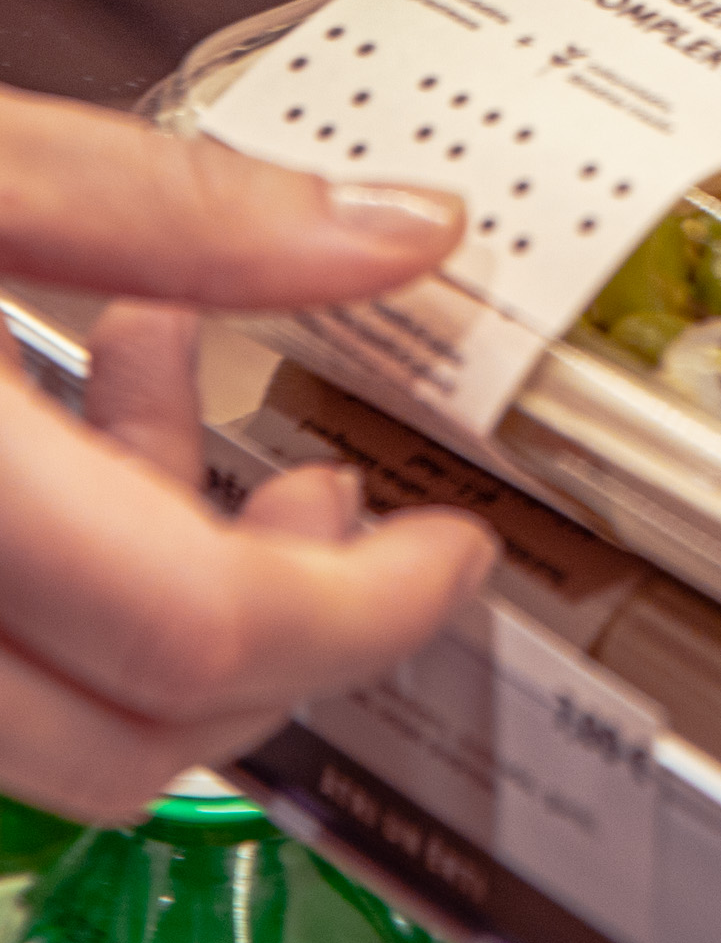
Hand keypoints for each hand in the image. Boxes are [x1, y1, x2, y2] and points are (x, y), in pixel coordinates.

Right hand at [0, 99, 491, 817]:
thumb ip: (176, 206)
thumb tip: (401, 230)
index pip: (203, 629)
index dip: (368, 602)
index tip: (454, 549)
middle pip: (127, 736)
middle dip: (280, 628)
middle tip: (342, 496)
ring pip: (43, 721)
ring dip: (157, 585)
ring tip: (188, 389)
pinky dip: (57, 574)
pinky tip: (81, 407)